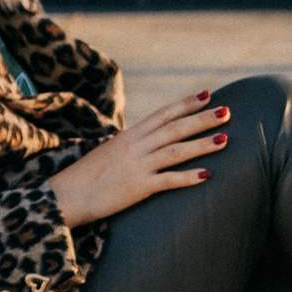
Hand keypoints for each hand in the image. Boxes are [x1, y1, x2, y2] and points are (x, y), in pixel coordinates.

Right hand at [48, 90, 229, 226]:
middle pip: (175, 128)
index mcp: (129, 136)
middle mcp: (135, 145)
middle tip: (228, 111)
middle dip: (203, 119)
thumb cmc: (85, 177)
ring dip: (202, 144)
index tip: (208, 94)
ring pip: (176, 150)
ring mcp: (136, 165)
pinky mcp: (136, 187)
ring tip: (225, 139)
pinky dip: (188, 177)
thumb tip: (149, 143)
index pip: (163, 114)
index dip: (186, 104)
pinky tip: (208, 175)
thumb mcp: (109, 153)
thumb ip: (131, 146)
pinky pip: (167, 180)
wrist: (64, 196)